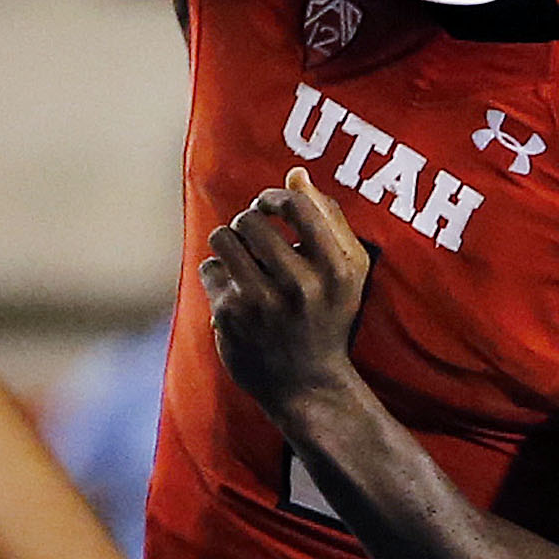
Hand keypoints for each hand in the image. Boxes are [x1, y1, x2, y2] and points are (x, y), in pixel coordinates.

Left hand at [202, 169, 372, 416]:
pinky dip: (218, 276)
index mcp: (337, 270)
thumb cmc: (328, 316)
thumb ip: (328, 216)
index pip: (295, 204)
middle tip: (256, 243)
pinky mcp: (230, 316)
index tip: (270, 209)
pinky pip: (209, 266)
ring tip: (243, 262)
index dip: (274, 197)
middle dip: (248, 224)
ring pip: (222, 237)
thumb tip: (296, 173)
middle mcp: (301, 286)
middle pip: (250, 219)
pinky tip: (236, 294)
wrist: (307, 385)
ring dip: (229, 245)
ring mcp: (263, 303)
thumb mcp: (348, 270)